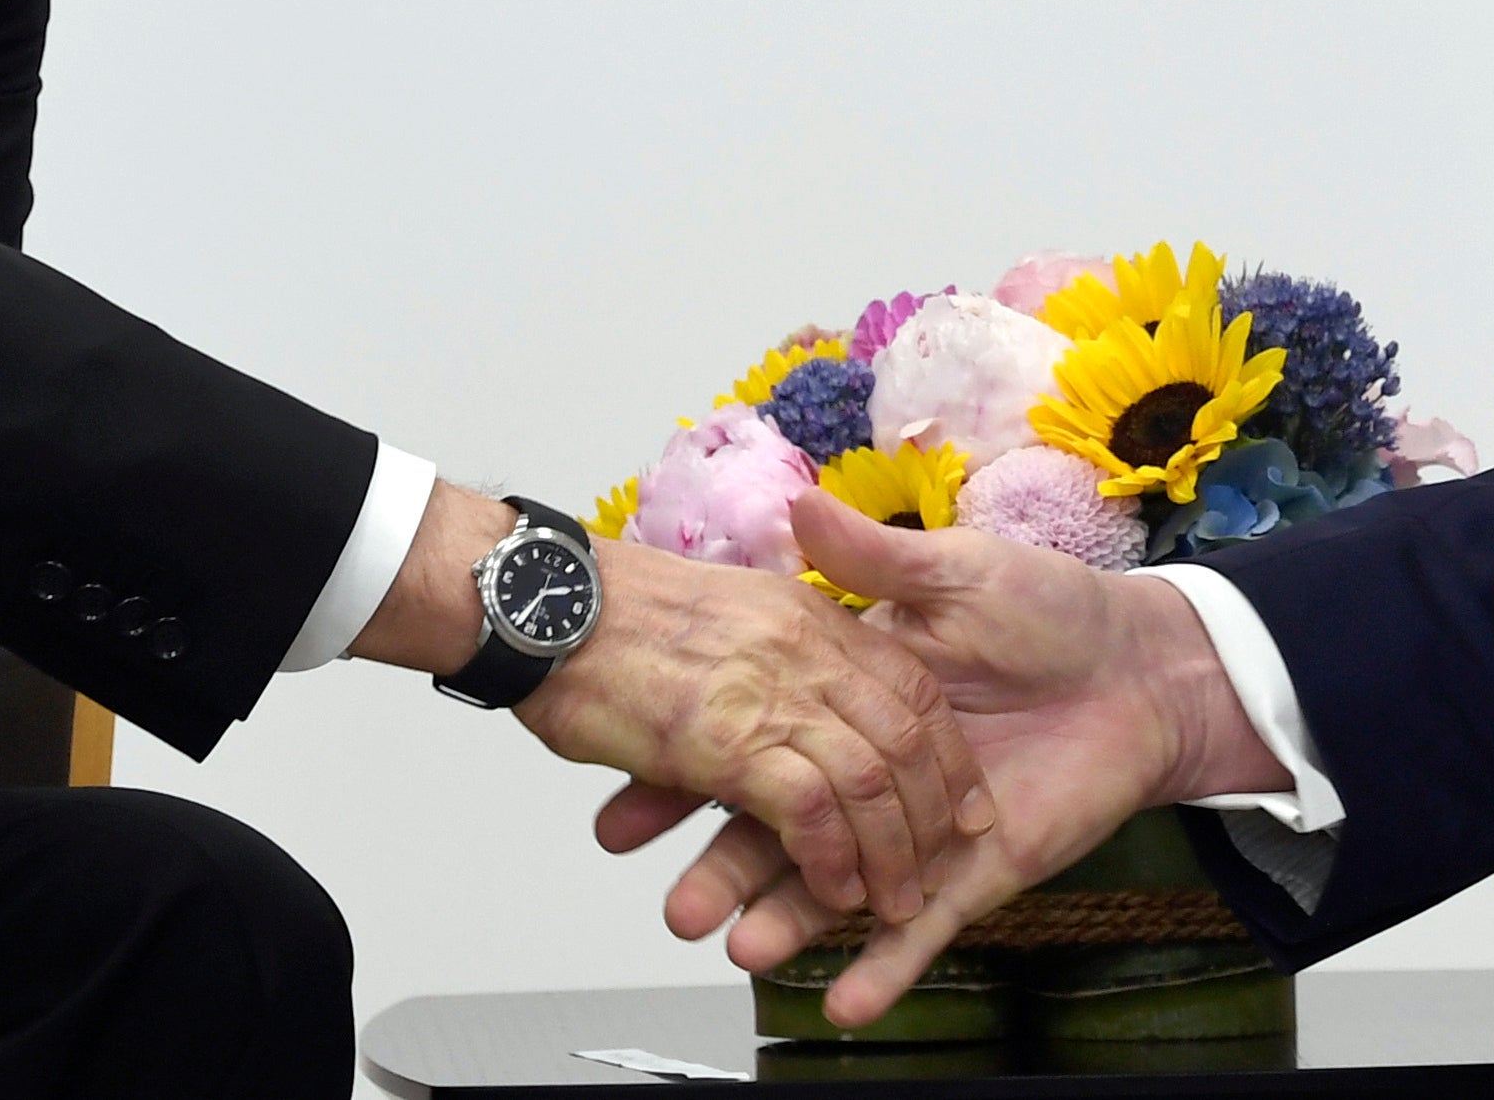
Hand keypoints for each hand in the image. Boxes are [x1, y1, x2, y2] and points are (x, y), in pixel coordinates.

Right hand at [352, 483, 993, 926]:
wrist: (536, 590)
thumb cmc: (607, 595)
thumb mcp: (723, 591)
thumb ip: (774, 618)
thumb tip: (810, 662)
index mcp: (806, 615)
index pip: (903, 686)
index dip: (938, 748)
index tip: (957, 797)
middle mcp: (804, 650)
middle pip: (902, 739)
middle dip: (929, 814)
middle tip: (934, 865)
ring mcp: (771, 694)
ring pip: (867, 782)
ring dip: (886, 855)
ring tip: (889, 903)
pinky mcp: (730, 741)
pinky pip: (809, 809)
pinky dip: (829, 860)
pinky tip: (833, 893)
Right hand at [614, 489, 1285, 1027]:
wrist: (1146, 665)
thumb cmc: (1054, 609)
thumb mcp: (955, 573)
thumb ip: (873, 562)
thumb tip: (798, 504)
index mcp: (855, 702)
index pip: (760, 745)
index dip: (697, 780)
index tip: (630, 810)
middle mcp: (875, 772)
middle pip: (785, 831)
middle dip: (729, 870)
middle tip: (676, 904)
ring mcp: (923, 829)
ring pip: (843, 886)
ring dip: (793, 922)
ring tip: (738, 946)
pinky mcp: (979, 873)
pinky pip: (927, 929)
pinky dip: (888, 966)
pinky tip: (844, 1000)